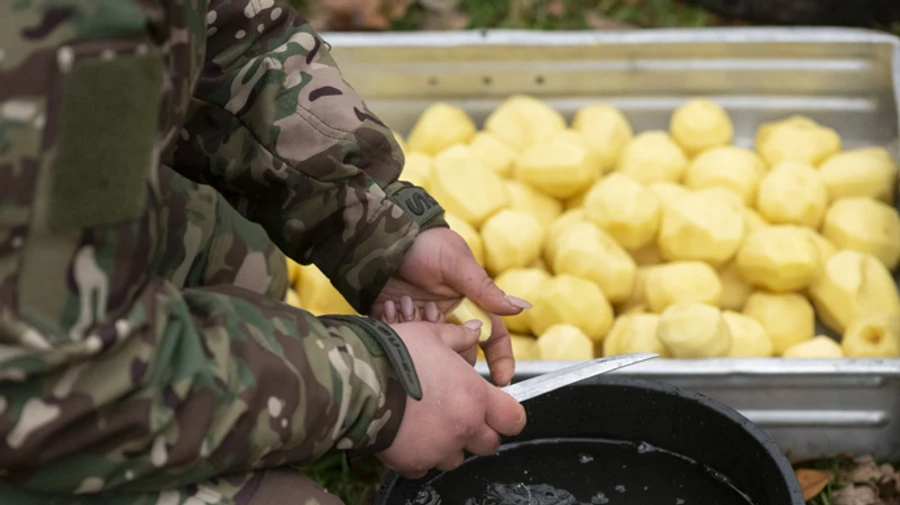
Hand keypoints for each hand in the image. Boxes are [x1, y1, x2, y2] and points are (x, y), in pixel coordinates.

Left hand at [372, 227, 531, 385]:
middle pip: (462, 354)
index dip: (501, 359)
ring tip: (409, 308)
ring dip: (422, 336)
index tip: (502, 380)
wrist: (383, 236)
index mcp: (471, 305)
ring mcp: (424, 325)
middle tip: (439, 345)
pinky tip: (391, 308)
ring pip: (433, 352)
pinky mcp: (399, 326)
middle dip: (452, 353)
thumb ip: (483, 288)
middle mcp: (450, 319)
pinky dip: (397, 329)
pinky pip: (403, 343)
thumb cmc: (426, 244)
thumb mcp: (456, 263)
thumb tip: (518, 308)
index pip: (493, 337)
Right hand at [375, 321, 526, 478]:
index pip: (513, 419)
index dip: (508, 415)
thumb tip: (474, 330)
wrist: (356, 380)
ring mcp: (439, 449)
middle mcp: (462, 426)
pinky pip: (425, 466)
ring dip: (450, 444)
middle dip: (480, 431)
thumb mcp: (431, 335)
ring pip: (457, 458)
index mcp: (474, 396)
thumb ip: (458, 336)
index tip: (500, 410)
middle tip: (460, 413)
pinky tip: (409, 434)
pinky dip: (421, 455)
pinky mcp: (413, 463)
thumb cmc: (394, 355)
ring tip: (429, 422)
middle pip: (489, 444)